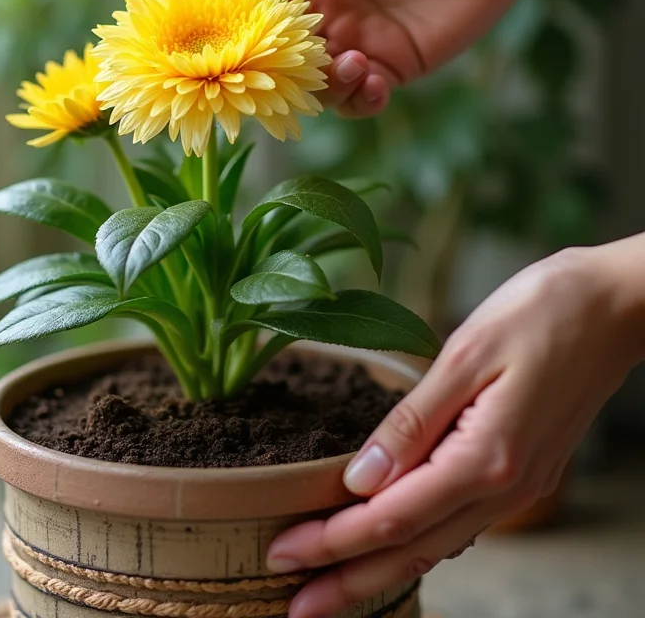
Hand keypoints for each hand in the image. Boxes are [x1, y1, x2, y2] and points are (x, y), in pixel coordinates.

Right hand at [226, 0, 539, 117]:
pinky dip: (358, 99)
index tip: (231, 34)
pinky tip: (371, 79)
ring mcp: (354, 42)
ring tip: (349, 62)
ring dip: (322, 85)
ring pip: (315, 85)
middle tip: (284, 67)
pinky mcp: (390, 67)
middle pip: (277, 54)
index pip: (253, 2)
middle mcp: (322, 11)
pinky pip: (360, 98)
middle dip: (275, 67)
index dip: (238, 21)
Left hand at [266, 243, 643, 617]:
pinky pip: (461, 524)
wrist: (616, 306)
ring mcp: (518, 484)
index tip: (281, 554)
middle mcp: (504, 486)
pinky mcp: (521, 470)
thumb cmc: (541, 313)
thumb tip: (359, 478)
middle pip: (411, 551)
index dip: (332, 542)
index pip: (391, 518)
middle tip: (291, 606)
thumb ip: (411, 422)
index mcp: (486, 457)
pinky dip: (418, 545)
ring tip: (329, 586)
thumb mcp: (466, 354)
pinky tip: (392, 547)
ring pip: (437, 545)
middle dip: (346, 581)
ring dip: (378, 571)